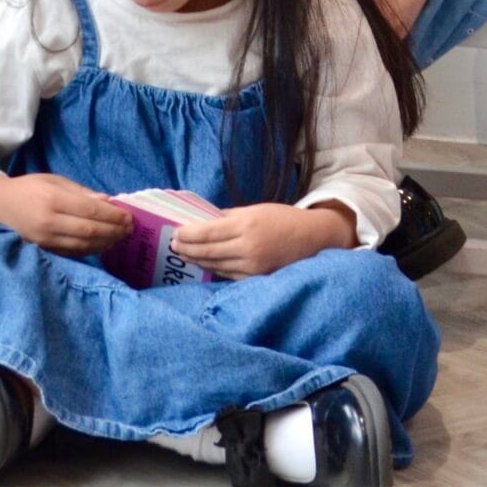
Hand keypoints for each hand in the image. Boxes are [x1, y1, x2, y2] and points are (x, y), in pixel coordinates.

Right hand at [0, 171, 132, 254]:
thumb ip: (81, 192)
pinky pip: (73, 252)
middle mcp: (49, 222)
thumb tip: (108, 202)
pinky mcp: (43, 250)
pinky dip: (91, 249)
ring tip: (121, 237)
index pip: (91, 211)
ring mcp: (45, 239)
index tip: (129, 216)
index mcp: (53, 200)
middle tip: (130, 228)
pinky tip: (103, 244)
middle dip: (114, 231)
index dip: (113, 216)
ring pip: (83, 245)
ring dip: (106, 242)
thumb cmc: (28, 189)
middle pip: (90, 230)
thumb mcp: (54, 181)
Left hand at [168, 204, 354, 277]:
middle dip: (187, 249)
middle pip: (207, 251)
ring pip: (216, 265)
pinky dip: (215, 269)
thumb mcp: (256, 210)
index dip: (187, 234)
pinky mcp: (257, 277)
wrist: (313, 238)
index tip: (175, 233)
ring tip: (185, 256)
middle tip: (173, 246)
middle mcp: (248, 247)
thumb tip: (204, 221)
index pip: (207, 232)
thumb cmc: (283, 219)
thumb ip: (229, 216)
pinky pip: (229, 274)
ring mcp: (253, 265)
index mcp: (246, 225)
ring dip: (198, 261)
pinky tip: (205, 264)